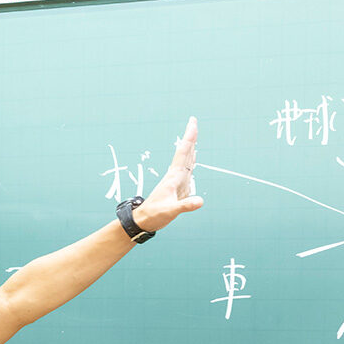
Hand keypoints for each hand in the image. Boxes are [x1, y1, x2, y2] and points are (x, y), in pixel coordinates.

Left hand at [134, 117, 203, 231]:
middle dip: (190, 137)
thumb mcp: (170, 211)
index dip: (189, 138)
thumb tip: (200, 201)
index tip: (193, 124)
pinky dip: (191, 161)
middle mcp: (175, 176)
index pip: (183, 153)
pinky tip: (193, 158)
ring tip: (194, 135)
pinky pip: (187, 170)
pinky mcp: (178, 188)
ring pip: (186, 160)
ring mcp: (177, 181)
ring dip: (191, 147)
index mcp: (174, 177)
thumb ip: (185, 206)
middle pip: (185, 152)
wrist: (143, 221)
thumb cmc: (154, 215)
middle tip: (193, 122)